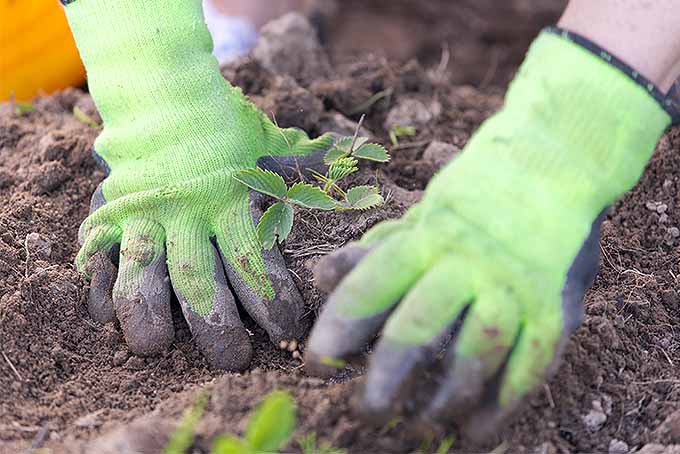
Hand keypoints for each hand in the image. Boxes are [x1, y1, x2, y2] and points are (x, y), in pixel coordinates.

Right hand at [77, 95, 332, 369]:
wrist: (162, 91)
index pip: (253, 260)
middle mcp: (185, 212)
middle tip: (232, 359)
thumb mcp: (270, 142)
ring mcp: (142, 214)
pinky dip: (99, 287)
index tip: (289, 331)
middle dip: (215, 326)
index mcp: (230, 199)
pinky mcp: (108, 214)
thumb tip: (354, 159)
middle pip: (199, 280)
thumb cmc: (227, 126)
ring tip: (155, 348)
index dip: (272, 302)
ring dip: (148, 314)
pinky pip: (98, 256)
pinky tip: (104, 319)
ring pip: (141, 273)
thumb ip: (306, 163)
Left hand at [306, 202, 602, 438]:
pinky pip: (531, 362)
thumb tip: (321, 277)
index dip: (339, 329)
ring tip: (423, 426)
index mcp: (427, 236)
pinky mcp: (553, 305)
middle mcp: (467, 262)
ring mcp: (513, 284)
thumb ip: (376, 251)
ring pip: (475, 352)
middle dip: (387, 376)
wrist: (556, 158)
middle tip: (367, 413)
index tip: (316, 366)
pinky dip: (505, 403)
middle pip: (418, 326)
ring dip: (447, 398)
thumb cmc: (475, 197)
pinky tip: (480, 432)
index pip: (372, 285)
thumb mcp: (421, 214)